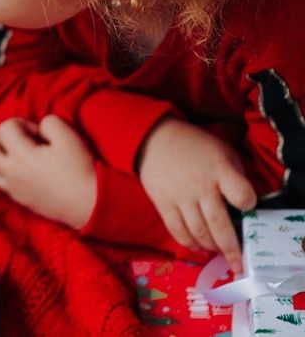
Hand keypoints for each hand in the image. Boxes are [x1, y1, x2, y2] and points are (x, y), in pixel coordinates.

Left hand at [0, 116, 97, 229]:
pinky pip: (4, 185)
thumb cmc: (80, 168)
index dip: (21, 123)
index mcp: (21, 156)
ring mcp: (15, 190)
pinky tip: (28, 171)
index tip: (39, 133)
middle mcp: (12, 174)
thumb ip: (49, 123)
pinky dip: (8, 174)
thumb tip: (38, 128)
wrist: (91, 205)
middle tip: (18, 139)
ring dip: (0, 158)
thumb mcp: (68, 135)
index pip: (4, 129)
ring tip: (20, 155)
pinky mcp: (23, 202)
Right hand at [137, 117, 255, 272]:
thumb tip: (244, 206)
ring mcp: (180, 197)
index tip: (247, 206)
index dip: (248, 203)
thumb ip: (235, 176)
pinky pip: (177, 230)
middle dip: (231, 248)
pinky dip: (189, 244)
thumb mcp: (223, 152)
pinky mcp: (163, 203)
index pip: (241, 194)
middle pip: (219, 224)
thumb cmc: (197, 147)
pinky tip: (198, 248)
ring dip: (211, 247)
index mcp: (219, 171)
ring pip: (198, 232)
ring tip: (218, 252)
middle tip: (239, 264)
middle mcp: (200, 187)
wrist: (155, 139)